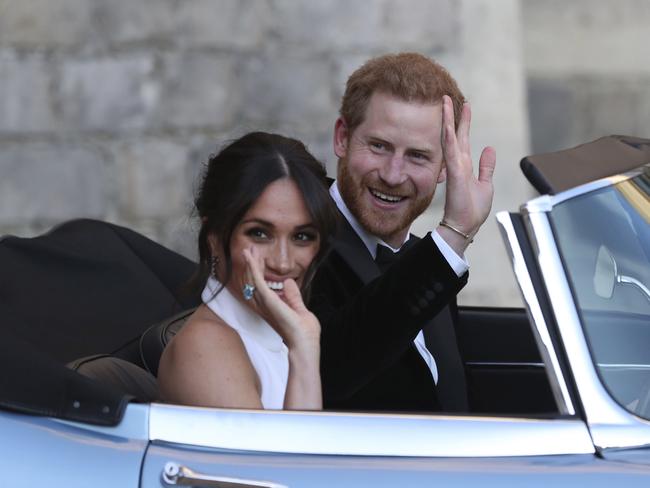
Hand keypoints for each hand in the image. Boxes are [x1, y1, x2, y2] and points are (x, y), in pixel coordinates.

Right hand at [243, 248, 319, 348]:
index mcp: (271, 308)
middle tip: (250, 250)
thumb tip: (289, 282)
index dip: (258, 271)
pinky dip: (253, 267)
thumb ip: (293, 296)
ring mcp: (265, 303)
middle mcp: (264, 305)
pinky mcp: (268, 300)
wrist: (305, 344)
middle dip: (252, 264)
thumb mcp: (299, 309)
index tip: (260, 258)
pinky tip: (250, 257)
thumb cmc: (304, 333)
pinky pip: (257, 280)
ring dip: (250, 263)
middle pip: (253, 281)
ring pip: (252, 279)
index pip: (261, 286)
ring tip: (248, 250)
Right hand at [439, 95, 495, 252]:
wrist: (464, 226)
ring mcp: (455, 167)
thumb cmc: (472, 210)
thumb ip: (486, 167)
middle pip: (455, 134)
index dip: (463, 122)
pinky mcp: (455, 174)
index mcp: (465, 166)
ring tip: (446, 103)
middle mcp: (458, 164)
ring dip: (448, 120)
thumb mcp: (485, 185)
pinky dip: (449, 137)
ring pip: (450, 138)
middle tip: (449, 97)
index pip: (463, 139)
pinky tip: (447, 125)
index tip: (463, 106)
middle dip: (453, 115)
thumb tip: (490, 149)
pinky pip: (451, 152)